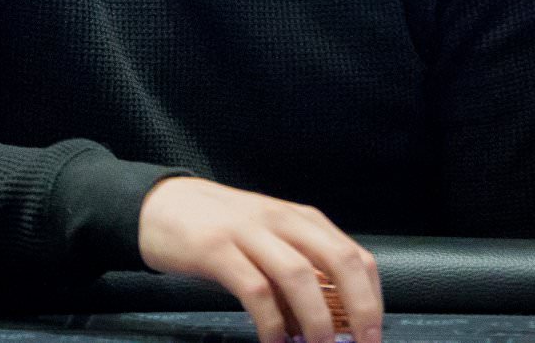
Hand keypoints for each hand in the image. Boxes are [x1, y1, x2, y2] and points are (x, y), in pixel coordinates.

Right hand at [138, 177, 380, 342]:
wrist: (159, 204)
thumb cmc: (219, 228)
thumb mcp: (267, 239)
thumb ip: (296, 270)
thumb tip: (327, 322)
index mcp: (301, 219)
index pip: (355, 255)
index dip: (372, 296)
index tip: (374, 333)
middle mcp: (281, 221)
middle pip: (339, 260)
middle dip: (360, 306)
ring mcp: (248, 232)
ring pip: (300, 275)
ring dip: (317, 318)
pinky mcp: (216, 249)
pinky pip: (255, 290)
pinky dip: (271, 322)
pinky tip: (274, 342)